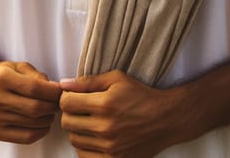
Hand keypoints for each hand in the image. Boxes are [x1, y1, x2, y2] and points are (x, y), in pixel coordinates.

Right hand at [0, 59, 61, 144]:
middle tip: (59, 102)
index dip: (53, 91)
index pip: (34, 88)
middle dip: (53, 106)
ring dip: (48, 118)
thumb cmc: (5, 73)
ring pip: (33, 124)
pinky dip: (41, 131)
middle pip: (35, 108)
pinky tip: (43, 122)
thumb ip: (38, 76)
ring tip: (50, 110)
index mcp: (2, 78)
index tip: (62, 91)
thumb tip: (56, 90)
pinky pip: (26, 137)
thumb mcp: (20, 66)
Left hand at [59, 70, 180, 157]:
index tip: (73, 96)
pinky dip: (84, 146)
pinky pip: (84, 156)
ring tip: (89, 121)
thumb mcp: (117, 79)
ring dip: (77, 130)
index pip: (66, 103)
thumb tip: (64, 83)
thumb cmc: (141, 95)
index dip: (66, 97)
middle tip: (80, 108)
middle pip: (66, 123)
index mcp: (104, 104)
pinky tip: (94, 136)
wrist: (165, 120)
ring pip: (74, 140)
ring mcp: (109, 147)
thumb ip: (88, 81)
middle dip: (69, 113)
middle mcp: (105, 128)